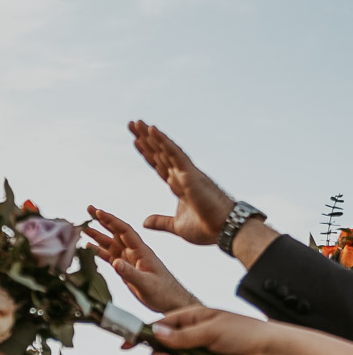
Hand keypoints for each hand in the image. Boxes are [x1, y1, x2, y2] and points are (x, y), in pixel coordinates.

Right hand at [84, 207, 194, 313]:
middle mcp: (135, 252)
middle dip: (102, 220)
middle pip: (116, 232)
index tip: (98, 212)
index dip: (111, 221)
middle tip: (89, 209)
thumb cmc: (164, 293)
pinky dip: (100, 251)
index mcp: (142, 251)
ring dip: (98, 235)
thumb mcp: (147, 284)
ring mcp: (131, 260)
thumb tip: (115, 262)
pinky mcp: (127, 269)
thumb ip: (130, 273)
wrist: (172, 302)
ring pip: (112, 244)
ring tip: (84, 228)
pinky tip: (91, 247)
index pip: (124, 231)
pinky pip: (111, 257)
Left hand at [128, 122, 234, 247]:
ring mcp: (187, 173)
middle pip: (159, 153)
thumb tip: (144, 222)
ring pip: (165, 149)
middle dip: (145, 139)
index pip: (159, 165)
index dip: (148, 153)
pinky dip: (163, 142)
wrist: (224, 231)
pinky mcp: (191, 175)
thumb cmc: (206, 228)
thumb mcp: (176, 226)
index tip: (135, 140)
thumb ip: (161, 222)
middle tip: (131, 123)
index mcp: (179, 185)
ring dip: (151, 136)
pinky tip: (152, 130)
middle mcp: (182, 175)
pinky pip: (175, 154)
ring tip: (136, 122)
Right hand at [149, 306, 269, 354]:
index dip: (144, 334)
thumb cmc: (243, 333)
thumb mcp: (211, 330)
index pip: (162, 324)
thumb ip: (183, 335)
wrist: (268, 351)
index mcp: (192, 316)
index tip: (127, 344)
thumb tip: (156, 332)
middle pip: (164, 345)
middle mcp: (192, 333)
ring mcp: (198, 350)